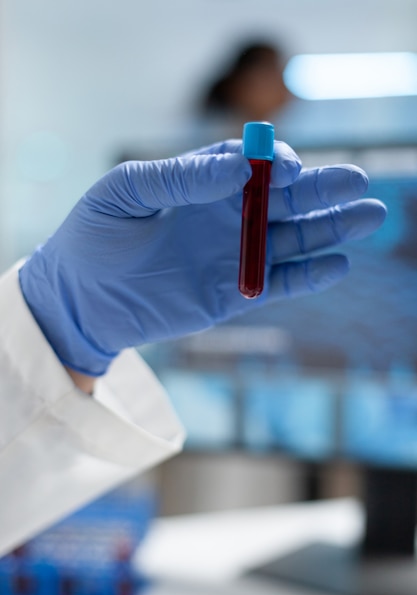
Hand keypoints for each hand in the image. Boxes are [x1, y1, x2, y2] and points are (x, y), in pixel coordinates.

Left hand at [19, 140, 385, 376]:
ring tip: (368, 215)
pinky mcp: (233, 294)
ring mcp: (232, 255)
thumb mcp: (126, 192)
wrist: (80, 299)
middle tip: (358, 181)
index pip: (251, 165)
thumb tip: (238, 168)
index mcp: (201, 183)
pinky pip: (278, 282)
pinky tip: (338, 263)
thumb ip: (179, 177)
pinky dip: (308, 275)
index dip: (274, 164)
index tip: (284, 169)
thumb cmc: (94, 238)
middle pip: (284, 198)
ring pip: (291, 239)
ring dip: (330, 228)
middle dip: (322, 189)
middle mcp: (225, 216)